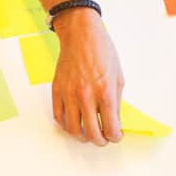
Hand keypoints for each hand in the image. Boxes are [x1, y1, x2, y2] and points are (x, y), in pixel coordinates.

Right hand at [51, 9, 123, 145]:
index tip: (116, 135)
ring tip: (88, 134)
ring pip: (72, 129)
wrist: (81, 34)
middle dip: (100, 141)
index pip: (111, 127)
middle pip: (91, 133)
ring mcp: (69, 94)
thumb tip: (114, 120)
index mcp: (105, 92)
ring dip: (82, 136)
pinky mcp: (57, 90)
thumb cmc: (102, 51)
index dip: (115, 136)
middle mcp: (86, 95)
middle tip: (103, 138)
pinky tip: (74, 123)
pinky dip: (66, 125)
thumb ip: (116, 102)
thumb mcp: (118, 77)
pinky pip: (59, 117)